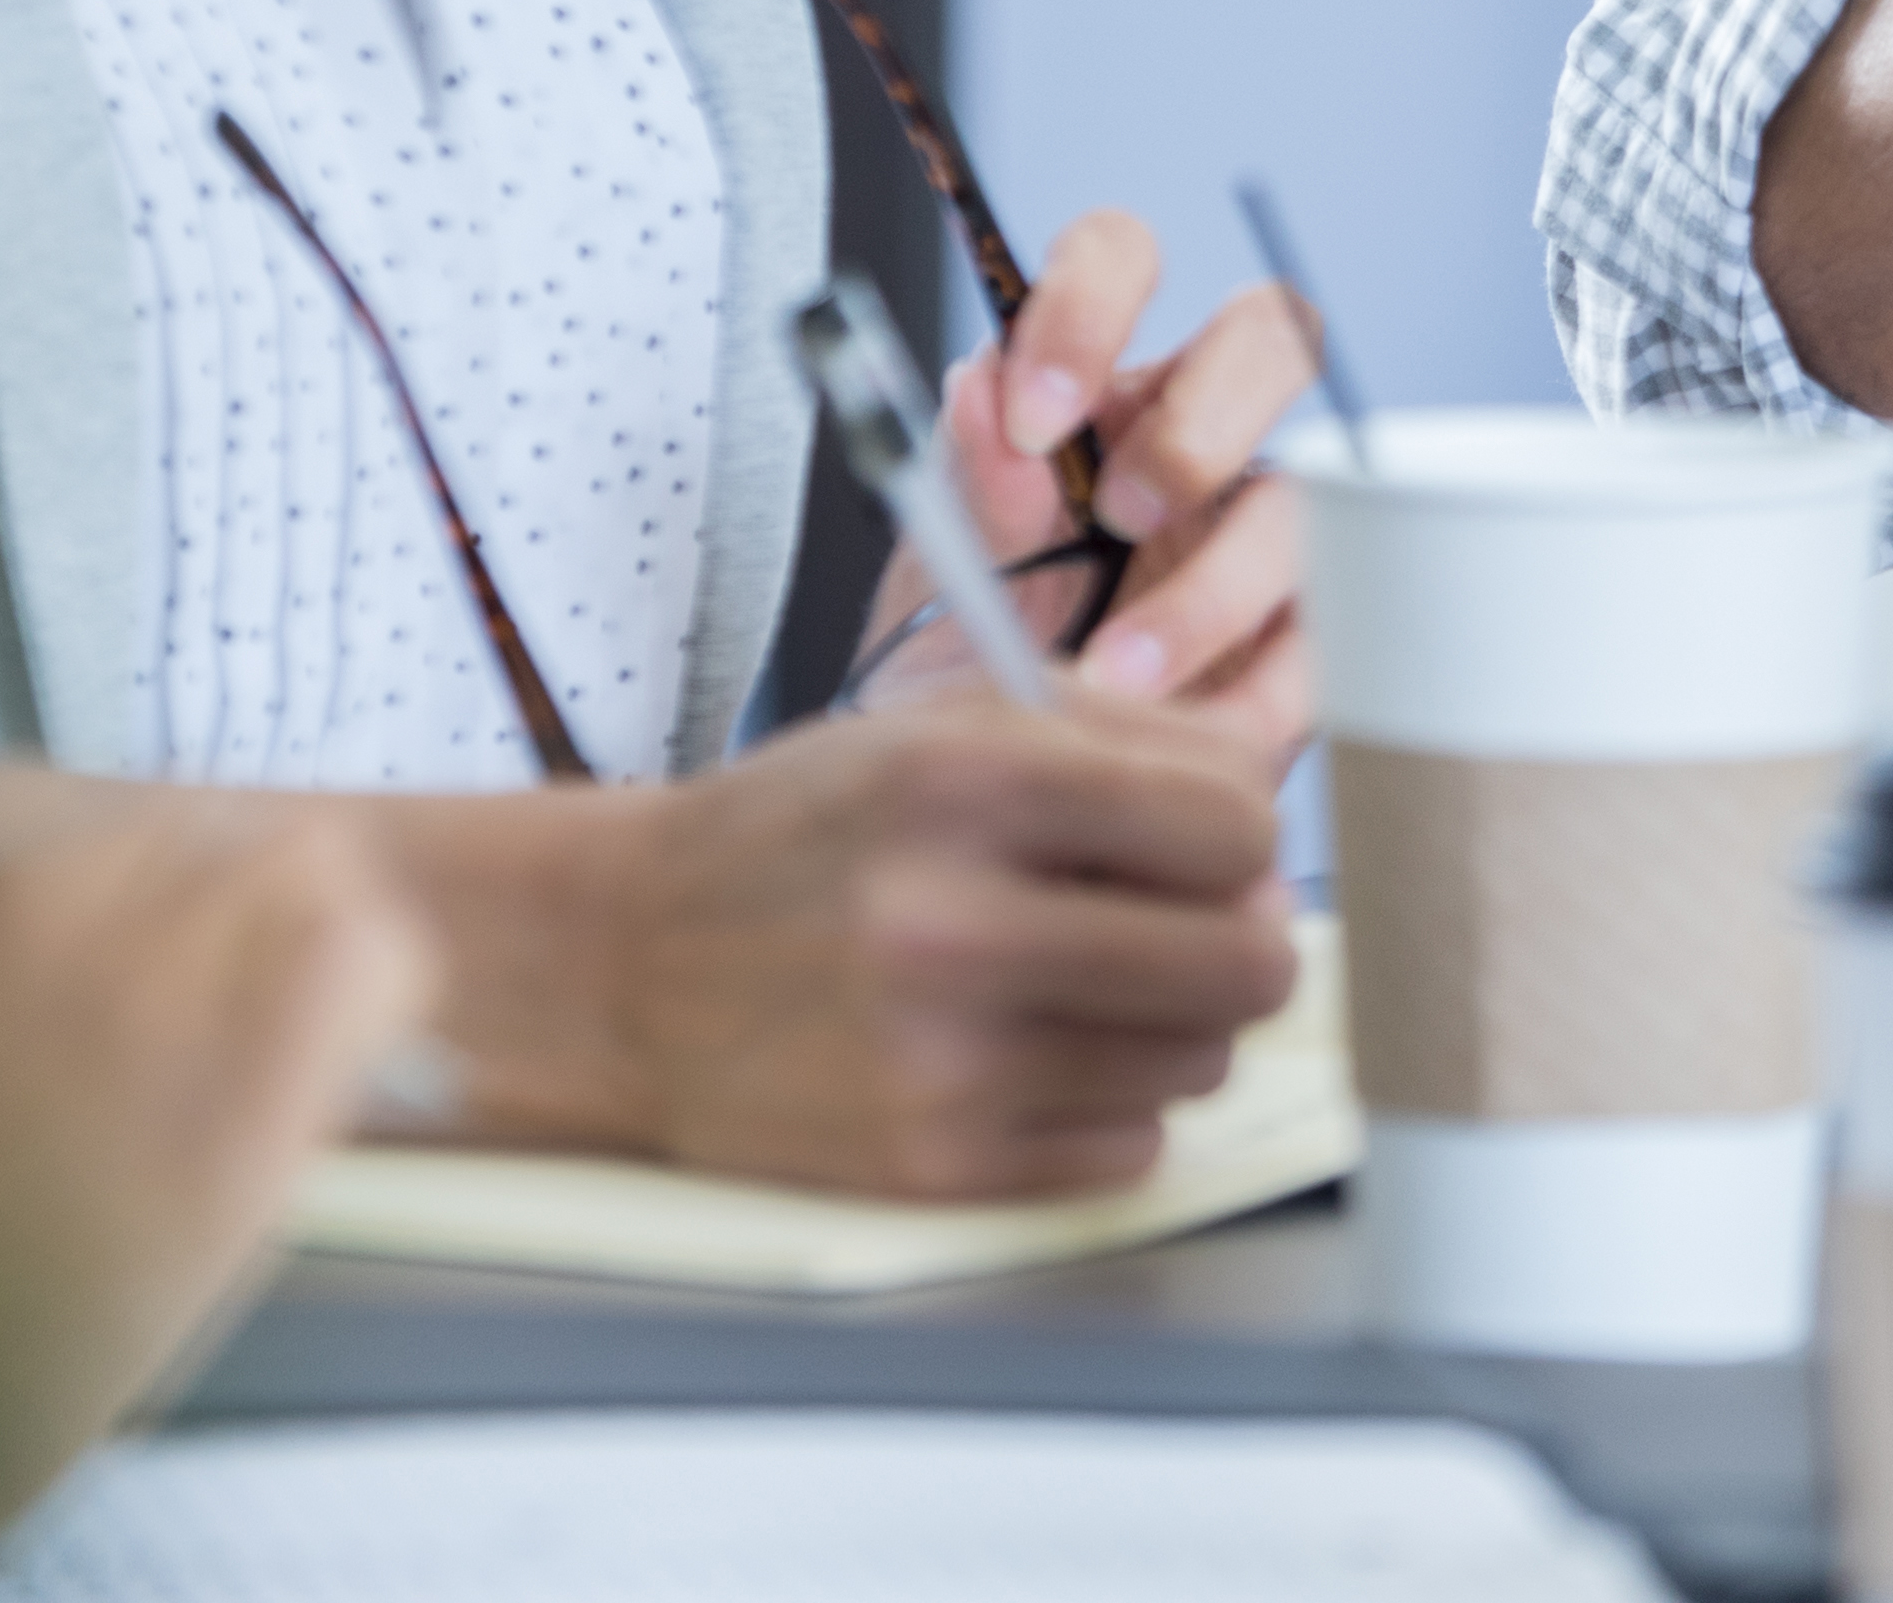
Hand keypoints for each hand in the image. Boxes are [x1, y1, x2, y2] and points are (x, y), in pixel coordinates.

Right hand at [0, 783, 432, 1589]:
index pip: (44, 811)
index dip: (67, 914)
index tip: (55, 1007)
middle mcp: (27, 872)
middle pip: (178, 838)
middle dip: (176, 930)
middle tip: (151, 1053)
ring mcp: (144, 963)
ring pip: (299, 873)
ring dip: (285, 951)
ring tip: (249, 1055)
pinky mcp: (246, 1072)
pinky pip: (375, 964)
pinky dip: (370, 1002)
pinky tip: (321, 1075)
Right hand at [603, 691, 1298, 1200]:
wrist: (624, 964)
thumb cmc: (809, 834)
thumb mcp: (947, 723)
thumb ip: (1130, 741)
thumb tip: (1268, 822)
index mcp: (968, 783)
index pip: (1234, 826)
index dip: (1237, 836)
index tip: (1201, 845)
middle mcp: (955, 925)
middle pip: (1248, 964)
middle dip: (1238, 941)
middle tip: (1185, 929)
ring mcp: (941, 1062)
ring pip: (1198, 1061)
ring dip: (1170, 1026)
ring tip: (1084, 988)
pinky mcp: (930, 1168)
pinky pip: (1128, 1151)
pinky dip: (1107, 1107)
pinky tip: (1030, 1058)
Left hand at [879, 208, 1316, 760]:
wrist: (986, 802)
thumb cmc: (964, 654)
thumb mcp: (945, 570)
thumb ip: (971, 482)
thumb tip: (983, 386)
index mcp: (1095, 378)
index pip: (1119, 257)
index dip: (1091, 309)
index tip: (1033, 418)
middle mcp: (1194, 428)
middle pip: (1271, 339)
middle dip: (1202, 427)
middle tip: (1121, 520)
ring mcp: (1263, 526)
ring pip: (1303, 502)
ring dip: (1212, 590)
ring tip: (1115, 675)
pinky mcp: (1308, 632)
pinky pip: (1326, 640)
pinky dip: (1254, 694)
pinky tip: (1183, 736)